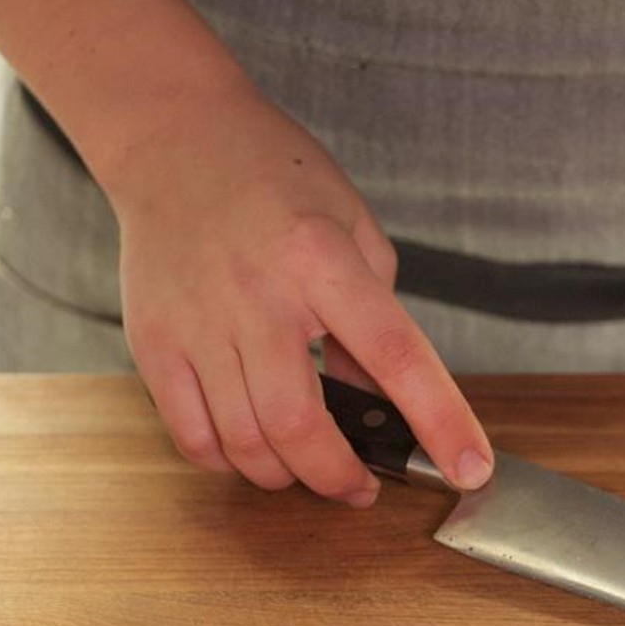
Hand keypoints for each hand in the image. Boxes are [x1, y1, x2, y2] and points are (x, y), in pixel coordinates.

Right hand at [108, 84, 491, 504]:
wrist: (173, 138)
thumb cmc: (277, 179)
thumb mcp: (355, 230)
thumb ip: (375, 317)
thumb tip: (379, 400)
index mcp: (323, 260)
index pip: (397, 356)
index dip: (440, 422)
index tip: (470, 469)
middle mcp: (258, 296)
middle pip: (301, 426)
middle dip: (341, 478)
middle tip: (363, 487)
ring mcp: (198, 323)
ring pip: (245, 442)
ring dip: (288, 477)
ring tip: (311, 468)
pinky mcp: (153, 341)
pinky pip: (191, 434)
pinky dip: (228, 462)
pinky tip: (253, 449)